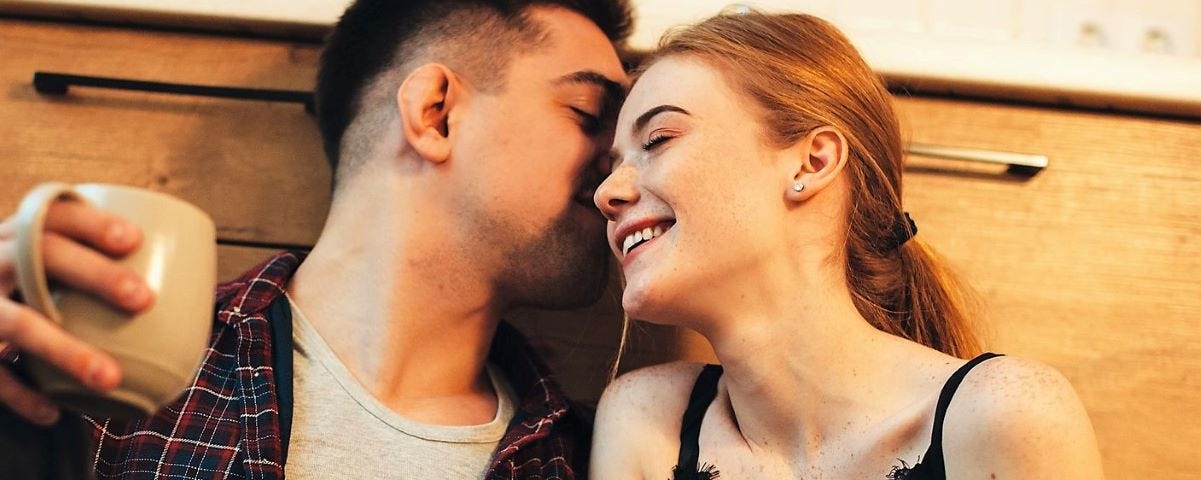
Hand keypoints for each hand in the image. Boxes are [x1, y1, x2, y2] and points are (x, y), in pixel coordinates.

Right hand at [0, 200, 153, 424]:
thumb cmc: (23, 292)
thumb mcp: (42, 271)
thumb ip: (93, 273)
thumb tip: (190, 297)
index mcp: (18, 236)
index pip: (53, 216)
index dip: (92, 223)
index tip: (135, 239)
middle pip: (40, 256)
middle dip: (93, 274)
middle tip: (143, 299)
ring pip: (16, 323)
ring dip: (66, 351)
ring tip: (110, 378)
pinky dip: (22, 395)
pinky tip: (55, 414)